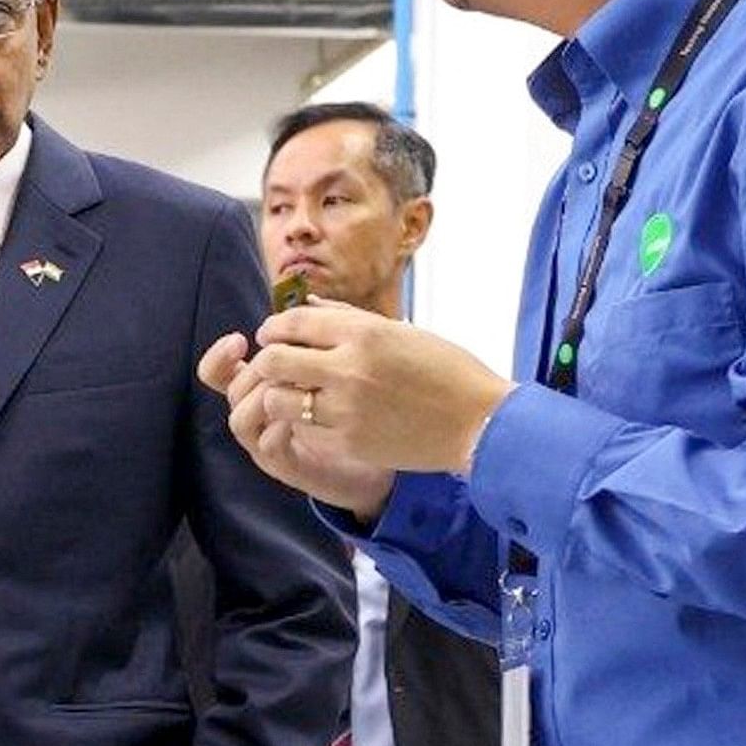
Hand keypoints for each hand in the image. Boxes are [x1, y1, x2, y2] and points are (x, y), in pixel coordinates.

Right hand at [197, 328, 394, 519]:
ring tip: (289, 385)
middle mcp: (261, 415)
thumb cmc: (357, 409)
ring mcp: (270, 442)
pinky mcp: (288, 466)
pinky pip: (267, 447)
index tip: (239, 338)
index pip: (223, 370)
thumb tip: (310, 297)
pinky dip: (275, 430)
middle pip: (230, 390)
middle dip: (245, 373)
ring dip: (259, 398)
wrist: (378, 458)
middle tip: (271, 362)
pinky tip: (296, 417)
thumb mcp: (340, 363)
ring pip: (239, 419)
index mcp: (265, 387)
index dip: (220, 355)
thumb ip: (323, 334)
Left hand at [235, 302, 516, 481]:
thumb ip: (349, 318)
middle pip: (275, 360)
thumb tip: (310, 304)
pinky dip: (302, 423)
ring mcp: (346, 408)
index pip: (295, 322)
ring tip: (292, 395)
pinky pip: (302, 430)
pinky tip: (316, 419)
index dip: (274, 328)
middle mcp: (350, 367)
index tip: (271, 334)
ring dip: (279, 395)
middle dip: (266, 362)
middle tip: (271, 366)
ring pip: (279, 399)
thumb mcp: (401, 331)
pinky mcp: (349, 442)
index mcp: (365, 332)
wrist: (478, 422)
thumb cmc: (445, 370)